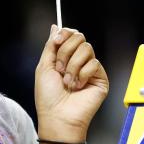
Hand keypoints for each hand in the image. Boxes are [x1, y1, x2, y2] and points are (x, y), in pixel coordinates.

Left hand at [35, 26, 108, 140]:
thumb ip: (51, 46)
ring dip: (73, 65)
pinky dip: (82, 74)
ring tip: (68, 81)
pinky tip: (78, 86)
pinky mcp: (100, 78)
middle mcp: (78, 62)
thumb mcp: (44, 67)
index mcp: (65, 58)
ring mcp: (90, 70)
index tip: (56, 41)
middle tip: (59, 68)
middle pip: (80, 37)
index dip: (65, 34)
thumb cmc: (48, 98)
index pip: (71, 35)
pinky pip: (94, 63)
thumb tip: (55, 27)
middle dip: (66, 51)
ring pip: (87, 49)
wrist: (58, 116)